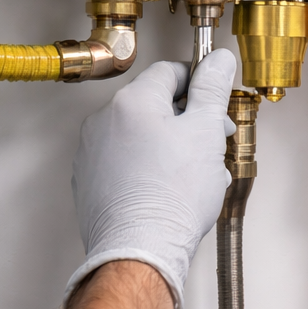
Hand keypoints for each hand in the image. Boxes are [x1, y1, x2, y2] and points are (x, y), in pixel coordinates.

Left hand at [66, 51, 237, 308]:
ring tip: (195, 174)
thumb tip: (218, 59)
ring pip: (141, 135)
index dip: (200, 83)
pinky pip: (125, 163)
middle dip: (189, 120)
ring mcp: (92, 153)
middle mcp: (104, 121)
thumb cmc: (173, 196)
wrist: (140, 250)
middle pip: (155, 105)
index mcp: (132, 102)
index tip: (216, 101)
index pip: (171, 71)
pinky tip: (170, 190)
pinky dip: (148, 168)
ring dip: (170, 145)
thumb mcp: (206, 132)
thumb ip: (212, 88)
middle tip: (214, 143)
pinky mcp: (89, 182)